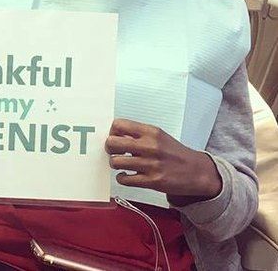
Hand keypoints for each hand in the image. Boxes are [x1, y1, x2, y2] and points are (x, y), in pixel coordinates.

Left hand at [105, 119, 221, 202]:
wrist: (197, 172)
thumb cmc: (175, 153)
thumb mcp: (158, 136)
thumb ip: (139, 134)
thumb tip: (116, 135)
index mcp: (150, 132)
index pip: (119, 125)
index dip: (112, 132)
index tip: (114, 137)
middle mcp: (149, 146)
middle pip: (113, 142)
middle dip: (109, 147)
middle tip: (113, 151)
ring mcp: (150, 164)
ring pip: (116, 162)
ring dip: (114, 163)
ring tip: (120, 164)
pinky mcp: (152, 181)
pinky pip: (125, 179)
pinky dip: (121, 178)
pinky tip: (126, 176)